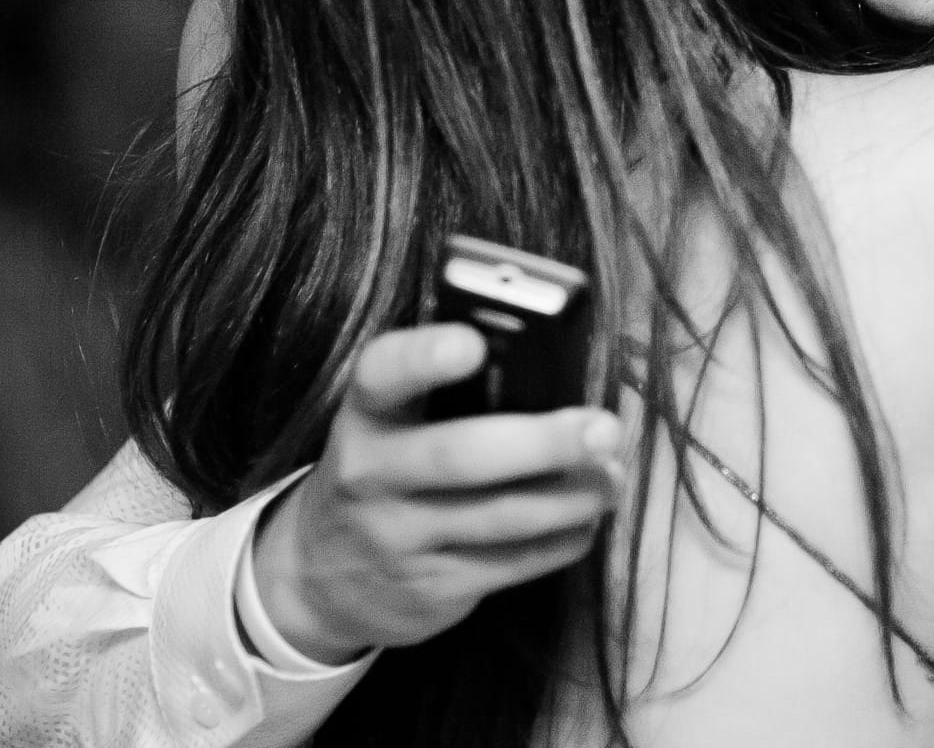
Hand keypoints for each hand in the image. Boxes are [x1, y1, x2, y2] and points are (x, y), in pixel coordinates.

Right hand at [252, 324, 625, 663]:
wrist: (320, 579)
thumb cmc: (384, 471)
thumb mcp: (389, 424)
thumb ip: (446, 392)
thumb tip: (550, 355)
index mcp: (366, 415)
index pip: (382, 375)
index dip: (424, 356)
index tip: (474, 342)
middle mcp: (373, 476)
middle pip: (459, 456)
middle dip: (541, 442)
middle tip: (604, 429)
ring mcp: (400, 539)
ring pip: (499, 517)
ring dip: (570, 497)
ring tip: (614, 477)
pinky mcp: (432, 591)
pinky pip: (511, 564)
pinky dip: (561, 540)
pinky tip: (589, 518)